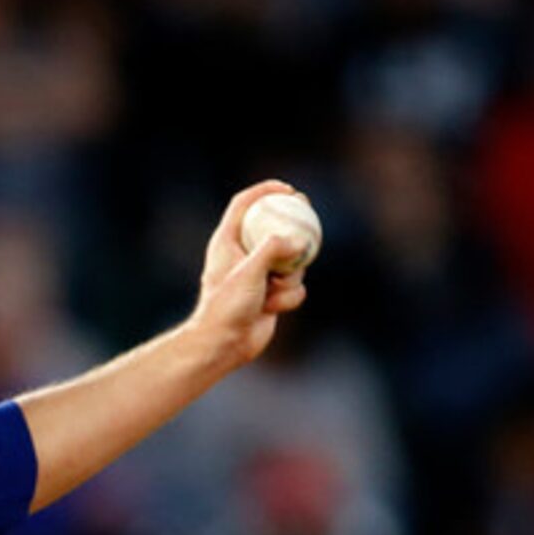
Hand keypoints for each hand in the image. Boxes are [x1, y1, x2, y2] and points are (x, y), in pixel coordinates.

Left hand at [185, 179, 309, 371]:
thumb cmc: (226, 307)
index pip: (244, 205)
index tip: (288, 189)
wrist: (223, 345)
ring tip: (272, 290)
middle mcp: (243, 255)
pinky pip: (295, 286)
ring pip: (292, 260)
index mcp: (227, 242)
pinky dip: (288, 297)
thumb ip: (273, 250)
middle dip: (294, 222)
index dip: (265, 191)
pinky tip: (272, 309)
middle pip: (273, 225)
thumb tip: (301, 240)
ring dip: (290, 275)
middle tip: (309, 215)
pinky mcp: (273, 293)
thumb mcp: (249, 272)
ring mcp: (260, 274)